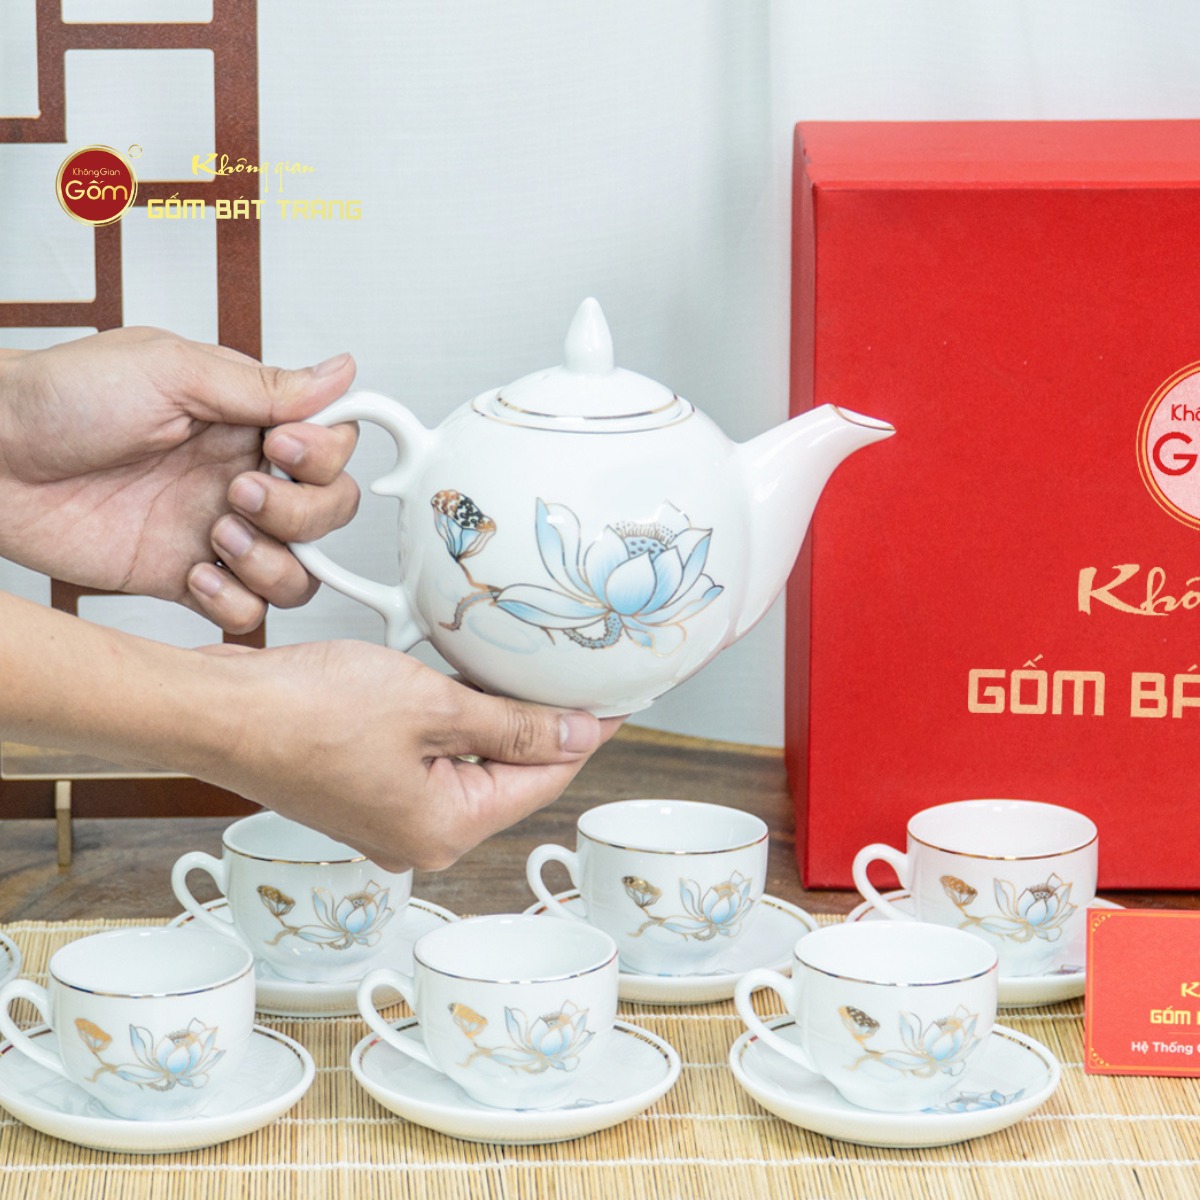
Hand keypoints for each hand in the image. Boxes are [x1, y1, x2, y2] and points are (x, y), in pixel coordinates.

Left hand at [0, 328, 358, 631]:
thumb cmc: (60, 399)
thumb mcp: (171, 369)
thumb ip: (263, 385)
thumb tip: (341, 374)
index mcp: (245, 421)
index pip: (332, 447)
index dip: (324, 455)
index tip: (280, 445)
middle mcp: (239, 477)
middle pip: (329, 513)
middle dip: (300, 512)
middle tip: (239, 491)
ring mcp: (216, 532)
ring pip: (300, 571)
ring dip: (272, 561)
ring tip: (216, 534)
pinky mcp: (183, 578)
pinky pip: (247, 612)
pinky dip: (235, 603)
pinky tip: (194, 573)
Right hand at [199, 640, 621, 870]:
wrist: (220, 711)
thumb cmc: (304, 713)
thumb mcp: (433, 707)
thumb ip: (511, 724)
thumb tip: (577, 735)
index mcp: (445, 827)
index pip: (543, 779)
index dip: (585, 734)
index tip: (616, 701)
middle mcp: (419, 834)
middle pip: (508, 775)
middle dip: (538, 724)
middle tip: (568, 673)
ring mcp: (389, 816)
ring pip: (470, 764)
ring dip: (492, 720)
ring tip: (516, 670)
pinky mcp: (365, 790)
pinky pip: (432, 758)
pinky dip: (451, 723)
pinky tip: (459, 683)